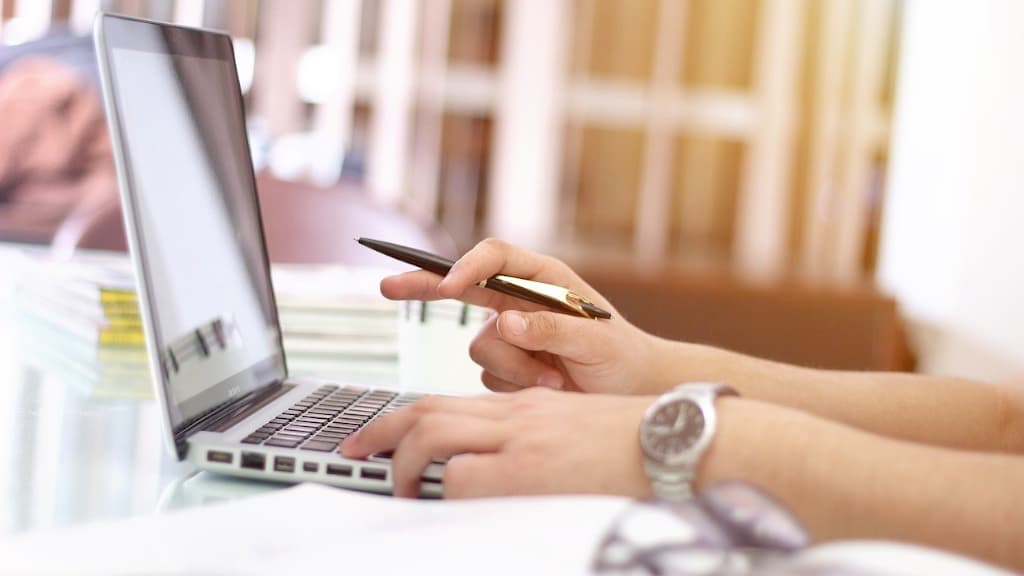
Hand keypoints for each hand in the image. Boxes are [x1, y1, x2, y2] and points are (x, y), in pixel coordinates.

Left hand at [340, 387, 655, 497]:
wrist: (682, 440)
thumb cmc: (641, 444)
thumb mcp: (577, 435)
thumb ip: (533, 446)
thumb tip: (496, 476)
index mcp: (525, 406)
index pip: (447, 403)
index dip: (404, 421)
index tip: (382, 441)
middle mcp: (516, 415)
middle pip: (426, 411)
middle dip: (379, 433)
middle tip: (353, 452)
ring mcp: (522, 439)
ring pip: (434, 434)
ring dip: (402, 463)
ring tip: (395, 489)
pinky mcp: (533, 470)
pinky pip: (465, 477)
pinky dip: (444, 491)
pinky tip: (445, 507)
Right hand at [379, 238, 667, 394]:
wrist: (630, 392)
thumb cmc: (622, 357)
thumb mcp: (594, 339)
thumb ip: (551, 328)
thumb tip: (506, 322)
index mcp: (543, 278)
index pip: (494, 257)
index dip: (466, 266)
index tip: (449, 287)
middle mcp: (521, 300)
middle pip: (462, 285)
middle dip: (425, 286)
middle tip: (388, 287)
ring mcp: (511, 333)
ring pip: (480, 345)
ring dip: (514, 366)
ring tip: (554, 377)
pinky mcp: (508, 364)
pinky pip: (488, 374)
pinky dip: (514, 384)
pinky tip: (548, 384)